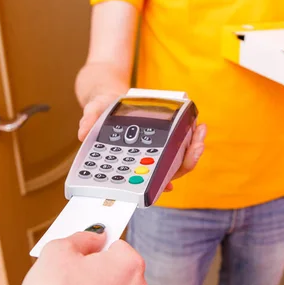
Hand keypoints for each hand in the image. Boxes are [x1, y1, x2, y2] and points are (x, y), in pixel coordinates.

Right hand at [78, 94, 207, 191]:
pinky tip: (197, 125)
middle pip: (171, 170)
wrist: (109, 97)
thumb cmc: (102, 110)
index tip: (167, 186)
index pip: (146, 182)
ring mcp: (160, 149)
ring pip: (181, 158)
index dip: (158, 187)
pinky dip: (192, 136)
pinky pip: (184, 142)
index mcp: (130, 162)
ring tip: (200, 130)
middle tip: (196, 145)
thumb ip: (89, 120)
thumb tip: (83, 133)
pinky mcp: (168, 136)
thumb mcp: (94, 111)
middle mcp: (147, 159)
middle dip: (187, 160)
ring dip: (194, 148)